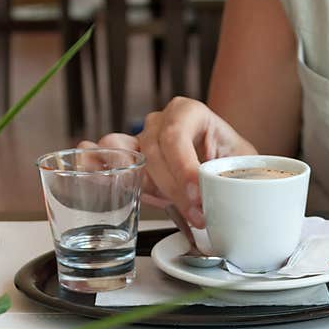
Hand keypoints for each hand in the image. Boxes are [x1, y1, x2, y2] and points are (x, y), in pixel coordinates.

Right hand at [82, 98, 255, 228]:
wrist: (221, 166)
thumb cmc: (230, 161)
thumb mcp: (241, 164)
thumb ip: (236, 178)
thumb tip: (232, 201)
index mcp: (188, 112)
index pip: (177, 136)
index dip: (184, 169)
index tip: (198, 198)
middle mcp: (160, 122)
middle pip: (154, 153)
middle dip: (174, 190)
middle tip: (197, 217)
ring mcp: (140, 140)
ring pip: (124, 155)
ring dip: (137, 182)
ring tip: (152, 201)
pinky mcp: (127, 161)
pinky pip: (102, 156)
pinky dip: (95, 165)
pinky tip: (88, 173)